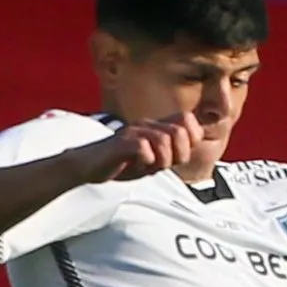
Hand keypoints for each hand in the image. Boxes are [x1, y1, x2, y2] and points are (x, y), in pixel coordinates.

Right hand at [64, 113, 203, 184]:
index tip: (178, 156)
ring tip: (147, 166)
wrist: (90, 166)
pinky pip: (144, 150)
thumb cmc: (124, 163)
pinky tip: (135, 165)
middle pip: (180, 133)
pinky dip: (145, 163)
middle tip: (162, 165)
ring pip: (164, 141)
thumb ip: (174, 151)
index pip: (188, 119)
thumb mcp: (156, 159)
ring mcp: (134, 131)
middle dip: (178, 155)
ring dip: (161, 161)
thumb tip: (196, 143)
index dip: (191, 139)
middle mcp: (147, 124)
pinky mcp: (121, 142)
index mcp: (157, 127)